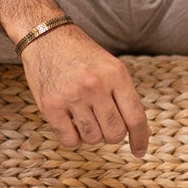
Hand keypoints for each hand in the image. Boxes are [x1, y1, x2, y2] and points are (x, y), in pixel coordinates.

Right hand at [20, 23, 149, 157]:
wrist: (45, 35)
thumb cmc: (81, 54)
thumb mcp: (110, 67)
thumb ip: (125, 97)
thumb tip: (142, 134)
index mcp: (115, 73)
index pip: (135, 117)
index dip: (140, 139)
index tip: (139, 151)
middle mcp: (95, 85)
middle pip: (115, 133)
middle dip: (112, 134)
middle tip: (103, 122)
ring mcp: (72, 95)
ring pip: (93, 139)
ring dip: (91, 134)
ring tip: (84, 116)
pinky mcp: (51, 105)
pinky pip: (70, 140)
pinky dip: (72, 136)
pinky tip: (69, 120)